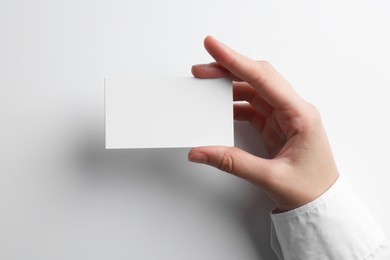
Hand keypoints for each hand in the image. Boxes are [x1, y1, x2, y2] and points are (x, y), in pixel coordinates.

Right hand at [188, 36, 338, 211]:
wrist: (322, 204)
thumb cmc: (310, 189)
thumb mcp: (270, 177)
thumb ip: (232, 162)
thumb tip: (200, 151)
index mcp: (300, 115)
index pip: (263, 79)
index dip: (235, 61)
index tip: (214, 47)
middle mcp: (293, 110)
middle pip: (257, 78)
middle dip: (228, 69)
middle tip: (202, 69)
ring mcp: (284, 117)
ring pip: (253, 90)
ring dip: (229, 86)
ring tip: (205, 85)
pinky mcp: (276, 125)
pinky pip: (252, 107)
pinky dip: (234, 105)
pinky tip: (219, 106)